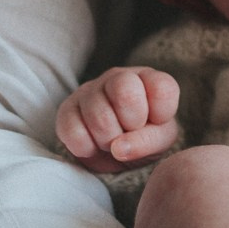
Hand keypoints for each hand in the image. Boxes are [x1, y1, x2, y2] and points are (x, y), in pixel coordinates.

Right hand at [55, 66, 178, 172]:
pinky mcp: (66, 108)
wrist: (114, 150)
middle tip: (129, 133)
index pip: (161, 88)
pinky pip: (73, 132)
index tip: (155, 122)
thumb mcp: (159, 140)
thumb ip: (148, 141)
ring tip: (111, 141)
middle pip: (125, 93)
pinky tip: (93, 145)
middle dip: (130, 125)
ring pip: (99, 117)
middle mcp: (118, 76)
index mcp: (148, 79)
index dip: (160, 114)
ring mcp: (89, 89)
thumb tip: (118, 148)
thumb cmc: (143, 137)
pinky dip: (86, 147)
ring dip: (108, 141)